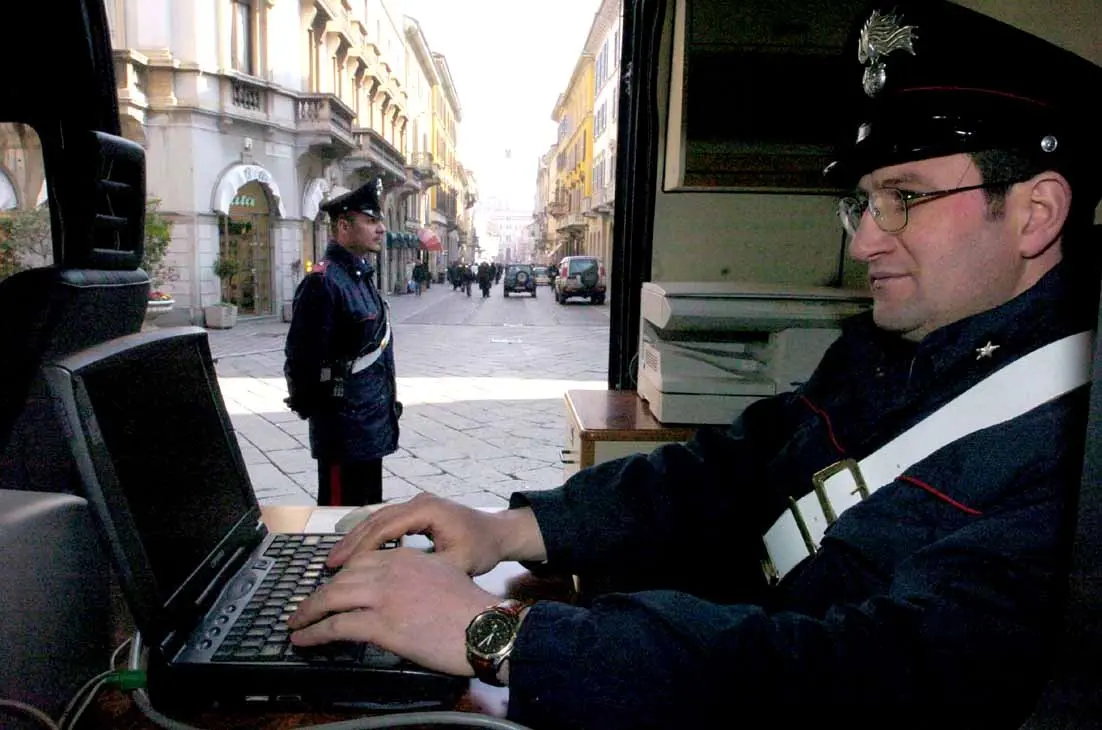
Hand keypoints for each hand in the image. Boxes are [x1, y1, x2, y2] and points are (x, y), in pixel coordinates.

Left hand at [287, 547, 495, 675]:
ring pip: (331, 598)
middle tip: (305, 607)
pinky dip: (314, 633)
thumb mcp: (443, 576)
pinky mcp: (380, 623)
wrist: (485, 627)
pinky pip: (335, 626)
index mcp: (406, 557)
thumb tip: (401, 591)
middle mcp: (390, 570)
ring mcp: (383, 595)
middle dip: (318, 594)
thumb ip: (418, 576)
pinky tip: (304, 639)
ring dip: (308, 612)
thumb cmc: (471, 609)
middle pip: (341, 578)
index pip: (361, 561)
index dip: (340, 576)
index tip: (330, 588)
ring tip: (296, 623)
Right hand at [327, 494, 545, 575]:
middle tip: (329, 564)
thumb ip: (428, 571)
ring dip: (357, 539)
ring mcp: (417, 503)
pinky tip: (356, 555)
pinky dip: (370, 537)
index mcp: (429, 510)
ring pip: (379, 519)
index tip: (343, 567)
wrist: (500, 533)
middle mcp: (419, 501)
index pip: (387, 527)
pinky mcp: (417, 511)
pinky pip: (387, 522)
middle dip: (352, 542)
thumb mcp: (458, 564)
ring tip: (336, 561)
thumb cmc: (482, 548)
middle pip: (377, 519)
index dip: (362, 547)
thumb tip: (397, 589)